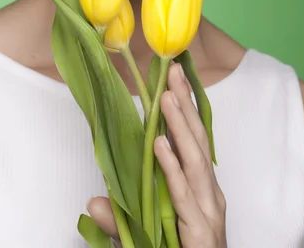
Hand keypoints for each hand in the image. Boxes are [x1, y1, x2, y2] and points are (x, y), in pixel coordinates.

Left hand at [87, 61, 226, 247]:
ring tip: (167, 98)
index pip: (194, 143)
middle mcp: (210, 196)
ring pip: (195, 162)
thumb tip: (94, 201)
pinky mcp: (203, 233)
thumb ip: (123, 221)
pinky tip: (160, 147)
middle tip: (174, 71)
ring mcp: (209, 213)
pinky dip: (172, 170)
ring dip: (180, 128)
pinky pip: (183, 196)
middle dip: (186, 106)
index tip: (174, 79)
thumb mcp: (146, 239)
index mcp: (201, 192)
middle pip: (198, 143)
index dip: (186, 110)